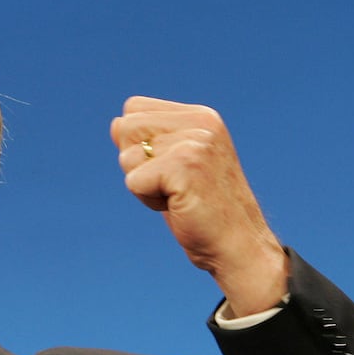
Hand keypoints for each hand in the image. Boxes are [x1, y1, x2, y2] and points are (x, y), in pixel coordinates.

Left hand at [111, 96, 287, 314]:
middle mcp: (200, 122)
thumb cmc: (202, 208)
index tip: (169, 169)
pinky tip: (177, 206)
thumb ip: (149, 140)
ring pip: (127, 157)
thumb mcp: (175, 165)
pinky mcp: (185, 165)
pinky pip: (133, 181)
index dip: (137, 144)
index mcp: (199, 116)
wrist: (237, 245)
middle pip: (125, 128)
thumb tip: (116, 124)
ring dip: (143, 186)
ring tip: (178, 196)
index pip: (133, 109)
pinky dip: (147, 201)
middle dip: (137, 164)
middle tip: (172, 185)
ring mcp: (195, 142)